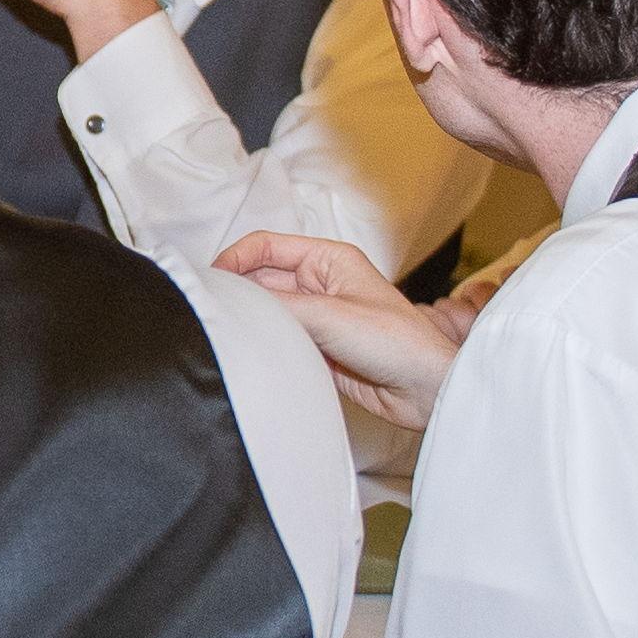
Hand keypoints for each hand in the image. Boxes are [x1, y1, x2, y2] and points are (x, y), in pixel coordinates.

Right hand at [220, 229, 476, 423]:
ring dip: (251, 321)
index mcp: (328, 260)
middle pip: (262, 279)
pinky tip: (248, 354)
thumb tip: (233, 300)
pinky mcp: (318, 350)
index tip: (211, 281)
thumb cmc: (397, 341)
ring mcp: (318, 318)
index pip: (267, 247)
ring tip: (225, 333)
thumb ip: (281, 306)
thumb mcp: (332, 316)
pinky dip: (264, 345)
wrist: (427, 390)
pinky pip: (279, 341)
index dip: (235, 259)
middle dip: (237, 291)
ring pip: (268, 312)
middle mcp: (320, 285)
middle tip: (210, 311)